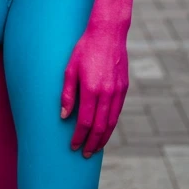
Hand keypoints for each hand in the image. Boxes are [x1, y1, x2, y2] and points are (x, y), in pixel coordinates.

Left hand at [60, 21, 128, 157]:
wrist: (108, 33)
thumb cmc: (85, 48)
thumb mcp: (70, 68)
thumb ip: (67, 93)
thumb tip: (64, 116)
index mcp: (91, 89)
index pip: (85, 121)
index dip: (79, 136)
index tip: (73, 146)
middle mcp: (107, 93)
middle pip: (100, 127)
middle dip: (92, 143)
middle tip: (85, 154)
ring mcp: (117, 91)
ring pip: (111, 122)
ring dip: (104, 138)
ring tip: (95, 148)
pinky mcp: (124, 87)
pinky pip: (118, 111)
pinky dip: (112, 124)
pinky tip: (105, 130)